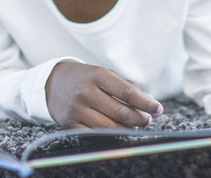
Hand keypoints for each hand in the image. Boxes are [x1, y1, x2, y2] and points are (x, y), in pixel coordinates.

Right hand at [45, 60, 163, 129]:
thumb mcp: (103, 74)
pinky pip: (95, 135)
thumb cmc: (85, 78)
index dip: (145, 102)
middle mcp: (85, 92)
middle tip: (148, 119)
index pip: (126, 91)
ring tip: (136, 126)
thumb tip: (149, 101)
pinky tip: (118, 132)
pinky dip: (111, 136)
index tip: (158, 108)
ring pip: (110, 126)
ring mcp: (76, 109)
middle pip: (120, 111)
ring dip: (128, 129)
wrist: (52, 83)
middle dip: (140, 118)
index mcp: (96, 75)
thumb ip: (126, 86)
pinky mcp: (69, 124)